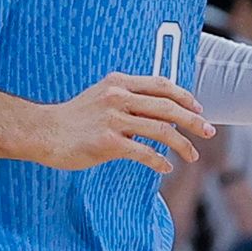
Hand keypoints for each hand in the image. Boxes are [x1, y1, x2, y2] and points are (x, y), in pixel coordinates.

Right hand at [24, 73, 213, 171]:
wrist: (42, 131)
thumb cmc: (73, 118)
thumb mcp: (101, 95)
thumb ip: (127, 96)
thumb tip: (157, 108)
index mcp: (119, 82)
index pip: (161, 85)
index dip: (184, 96)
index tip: (198, 108)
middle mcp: (118, 97)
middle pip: (168, 106)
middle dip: (193, 120)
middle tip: (209, 131)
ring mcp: (113, 119)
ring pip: (161, 130)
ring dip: (183, 144)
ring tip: (192, 155)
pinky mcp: (107, 142)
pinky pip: (144, 152)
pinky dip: (159, 161)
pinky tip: (165, 168)